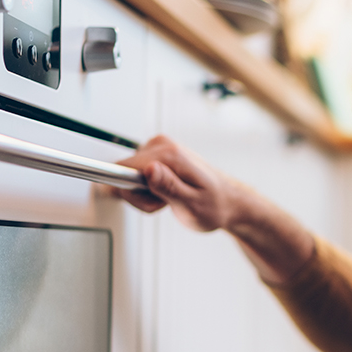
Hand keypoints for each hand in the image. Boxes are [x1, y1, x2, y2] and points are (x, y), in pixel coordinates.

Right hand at [111, 134, 315, 284]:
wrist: (228, 202)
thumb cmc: (215, 205)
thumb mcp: (192, 205)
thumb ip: (168, 187)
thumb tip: (148, 170)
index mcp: (170, 155)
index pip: (123, 168)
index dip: (129, 191)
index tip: (145, 200)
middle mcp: (162, 145)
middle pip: (124, 172)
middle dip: (138, 195)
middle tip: (163, 204)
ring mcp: (159, 148)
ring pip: (129, 175)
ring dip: (144, 194)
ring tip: (168, 200)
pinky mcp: (157, 155)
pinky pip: (137, 174)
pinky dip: (148, 190)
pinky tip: (166, 194)